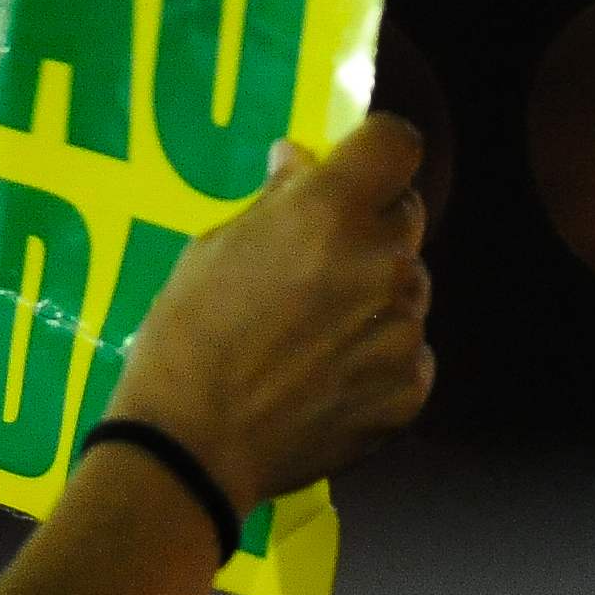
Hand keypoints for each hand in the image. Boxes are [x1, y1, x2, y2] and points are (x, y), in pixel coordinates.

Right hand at [101, 116, 434, 511]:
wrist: (190, 450)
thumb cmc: (185, 338)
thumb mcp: (212, 249)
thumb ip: (273, 203)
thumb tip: (300, 163)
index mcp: (329, 213)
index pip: (396, 144)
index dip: (375, 152)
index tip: (351, 170)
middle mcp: (381, 262)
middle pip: (407, 214)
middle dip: (369, 225)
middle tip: (318, 262)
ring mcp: (403, 329)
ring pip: (408, 286)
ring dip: (375, 294)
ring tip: (315, 334)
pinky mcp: (410, 389)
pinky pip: (409, 351)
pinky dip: (378, 356)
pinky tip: (329, 378)